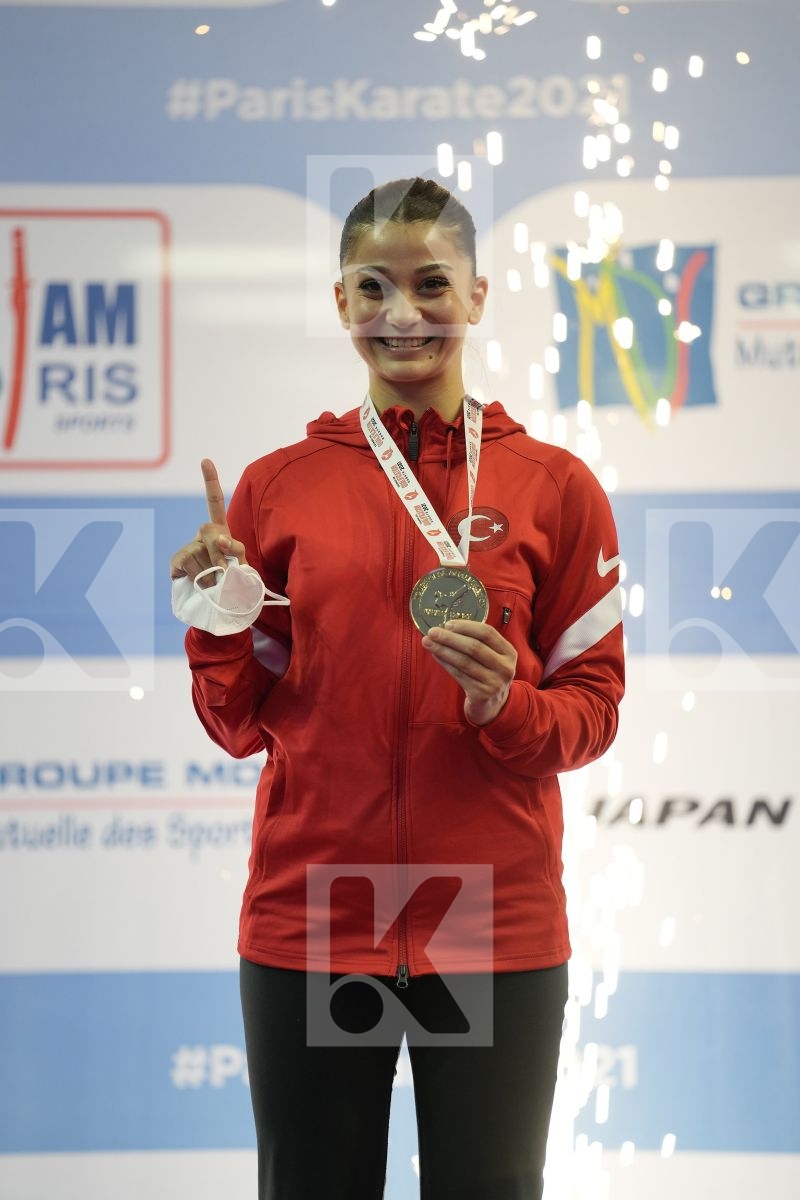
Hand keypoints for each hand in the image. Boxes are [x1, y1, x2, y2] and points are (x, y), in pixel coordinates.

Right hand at [169, 459, 248, 587]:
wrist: (216, 605)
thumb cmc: (234, 584)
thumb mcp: (244, 568)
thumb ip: (239, 555)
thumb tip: (222, 547)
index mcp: (221, 531)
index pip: (214, 503)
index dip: (210, 481)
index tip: (205, 460)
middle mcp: (202, 535)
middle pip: (209, 530)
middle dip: (219, 551)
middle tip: (224, 570)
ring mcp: (188, 547)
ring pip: (200, 555)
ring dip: (211, 574)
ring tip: (214, 584)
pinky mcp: (176, 562)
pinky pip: (188, 566)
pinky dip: (198, 579)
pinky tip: (198, 583)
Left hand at [421, 619, 516, 726]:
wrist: (493, 706)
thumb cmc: (488, 675)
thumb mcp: (492, 658)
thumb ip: (477, 643)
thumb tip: (446, 628)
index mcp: (509, 652)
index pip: (487, 633)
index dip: (466, 626)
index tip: (448, 623)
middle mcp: (505, 667)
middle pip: (474, 647)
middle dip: (450, 638)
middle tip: (432, 631)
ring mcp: (494, 682)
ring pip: (464, 661)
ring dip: (443, 650)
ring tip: (428, 642)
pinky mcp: (481, 694)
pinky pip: (459, 674)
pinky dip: (445, 663)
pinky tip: (436, 655)